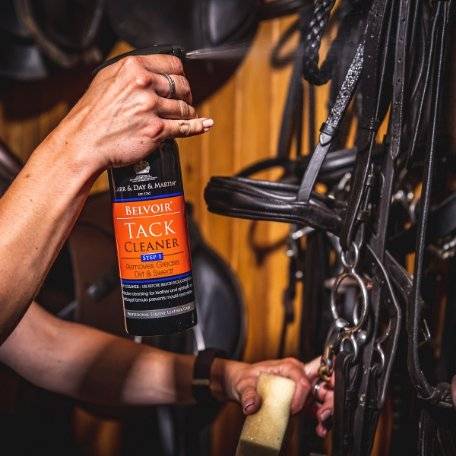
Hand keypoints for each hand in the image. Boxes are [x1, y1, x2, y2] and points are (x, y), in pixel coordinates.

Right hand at [55, 53, 213, 170]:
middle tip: (185, 99)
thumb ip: (131, 72)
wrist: (85, 143)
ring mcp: (151, 108)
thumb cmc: (92, 115)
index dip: (180, 74)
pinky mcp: (156, 130)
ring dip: (188, 112)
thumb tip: (152, 71)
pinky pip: (185, 127)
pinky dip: (198, 126)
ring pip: (184, 107)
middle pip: (181, 85)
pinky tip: (204, 124)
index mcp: (132, 68)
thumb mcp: (107, 80)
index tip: (181, 80)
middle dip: (186, 93)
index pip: (172, 64)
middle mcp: (143, 85)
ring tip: (186, 115)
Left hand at [215, 357, 333, 436]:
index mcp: (288, 366)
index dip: (301, 397)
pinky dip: (321, 417)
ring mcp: (302, 386)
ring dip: (327, 411)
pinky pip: (317, 407)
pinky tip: (319, 428)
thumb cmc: (246, 378)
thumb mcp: (244, 383)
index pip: (303, 380)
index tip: (292, 410)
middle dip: (327, 400)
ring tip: (321, 427)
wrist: (243, 385)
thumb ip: (248, 393)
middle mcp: (299, 374)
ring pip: (324, 395)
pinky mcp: (302, 398)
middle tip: (321, 417)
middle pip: (322, 382)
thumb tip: (251, 405)